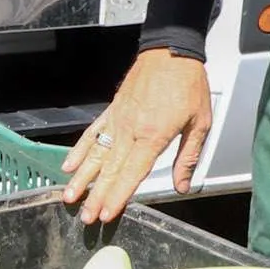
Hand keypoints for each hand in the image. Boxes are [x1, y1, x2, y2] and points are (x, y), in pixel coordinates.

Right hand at [63, 52, 211, 225]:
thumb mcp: (200, 122)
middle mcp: (131, 130)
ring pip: (95, 154)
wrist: (171, 51)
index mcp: (153, 136)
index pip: (132, 173)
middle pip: (110, 169)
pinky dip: (80, 149)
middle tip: (85, 217)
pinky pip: (93, 133)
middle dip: (96, 196)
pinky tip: (70, 165)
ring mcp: (118, 120)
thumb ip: (187, 157)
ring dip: (81, 178)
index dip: (118, 196)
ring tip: (69, 196)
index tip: (106, 214)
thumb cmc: (188, 84)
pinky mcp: (112, 111)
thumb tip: (182, 186)